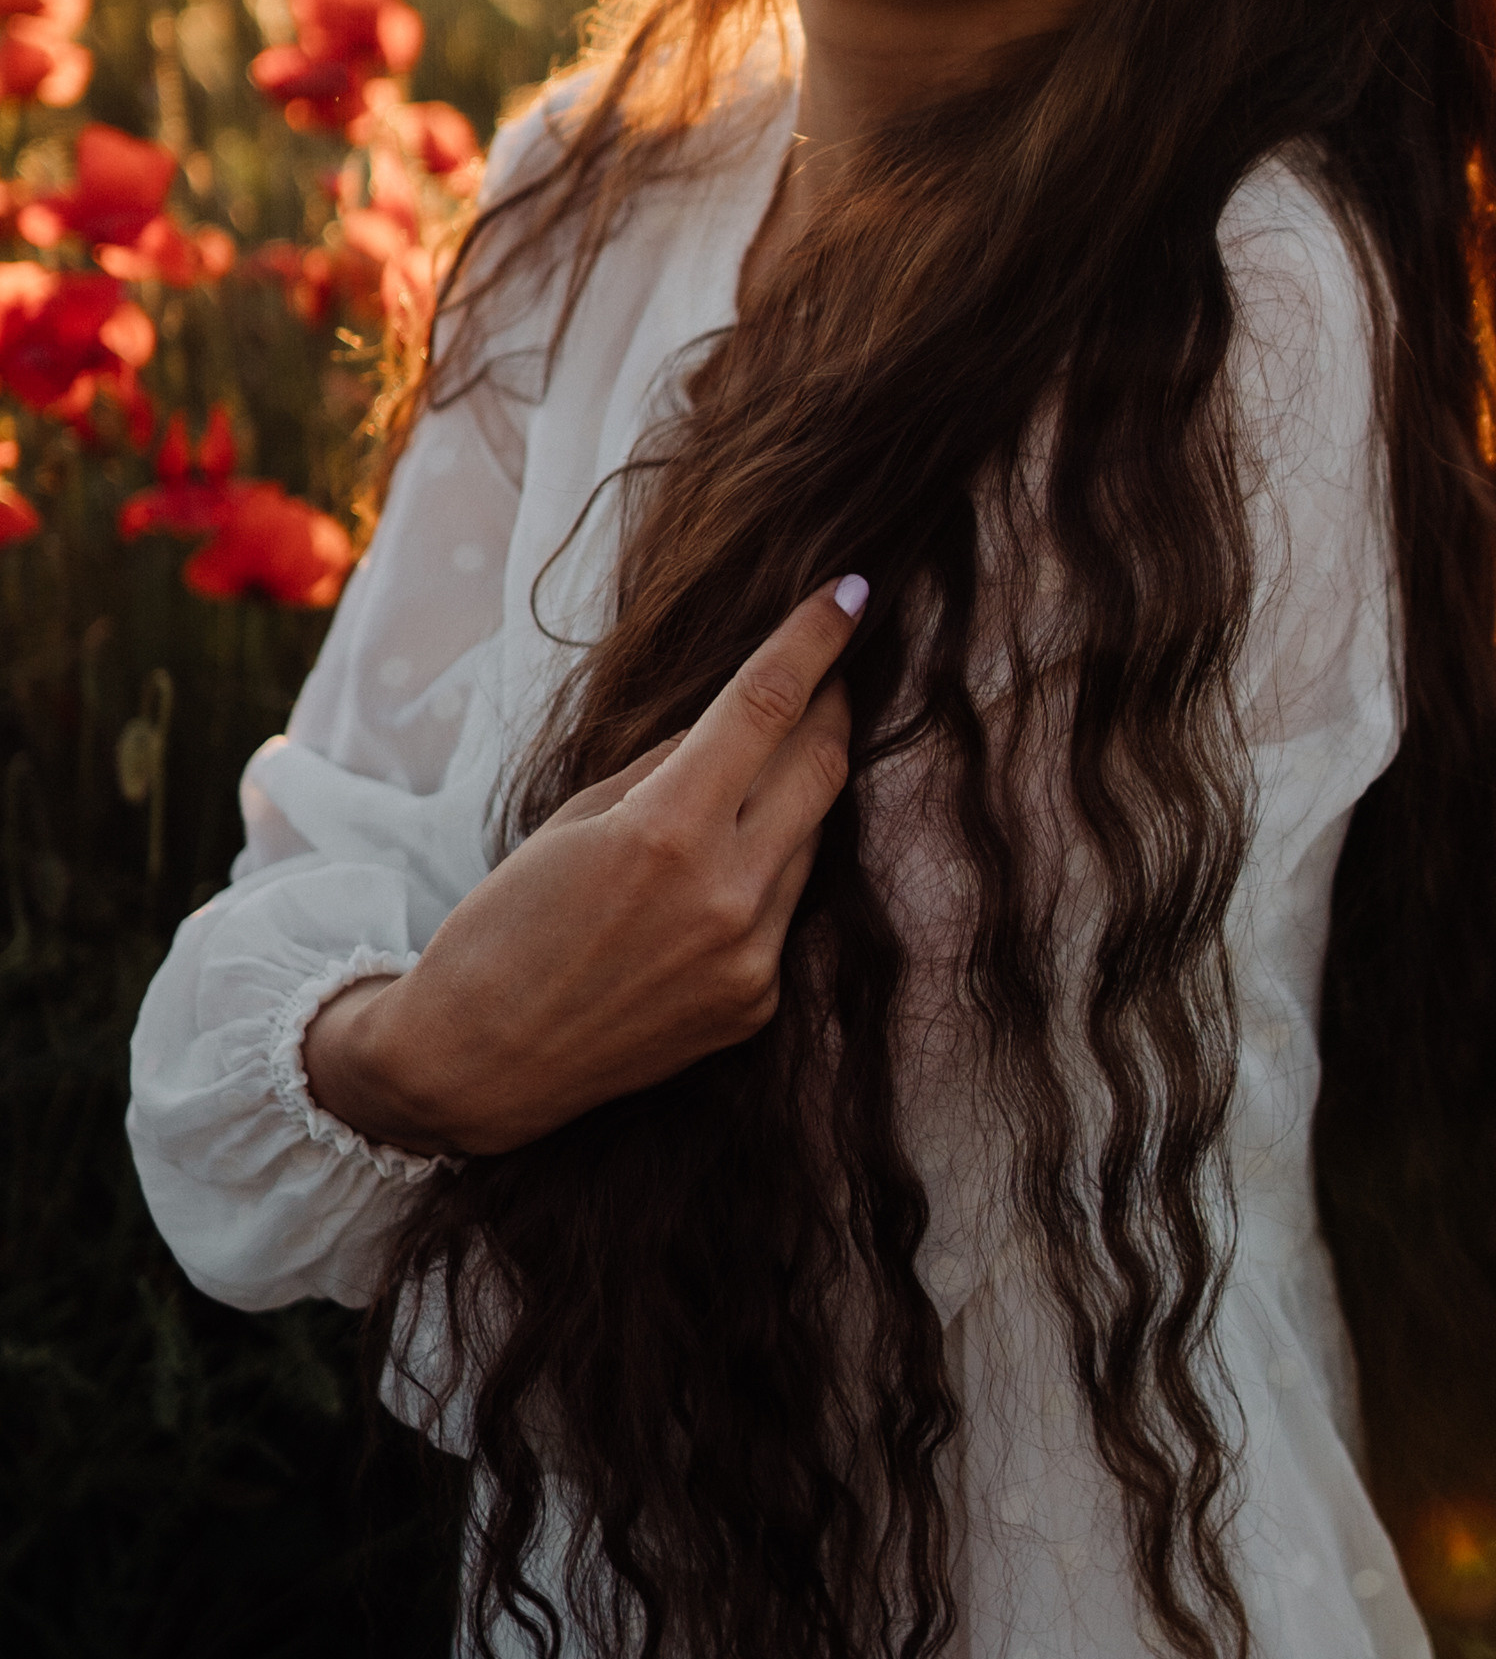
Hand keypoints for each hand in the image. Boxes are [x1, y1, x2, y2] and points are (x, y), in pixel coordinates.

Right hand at [305, 577, 864, 1157]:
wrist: (477, 1065)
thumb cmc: (505, 927)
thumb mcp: (576, 819)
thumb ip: (668, 765)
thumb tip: (738, 716)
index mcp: (668, 833)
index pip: (768, 706)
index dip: (817, 640)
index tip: (853, 593)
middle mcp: (726, 896)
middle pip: (821, 766)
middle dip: (833, 706)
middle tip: (831, 672)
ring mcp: (750, 958)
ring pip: (812, 838)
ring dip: (798, 792)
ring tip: (762, 769)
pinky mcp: (756, 1004)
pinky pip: (786, 908)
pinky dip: (768, 870)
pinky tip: (721, 871)